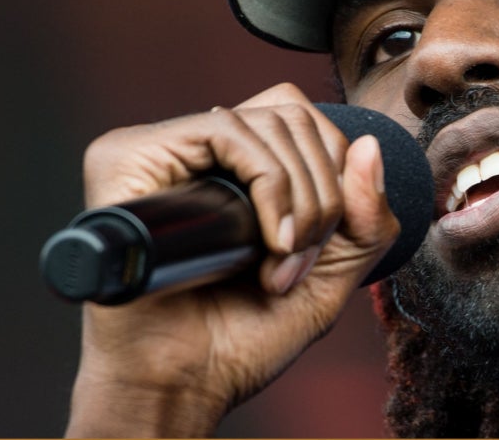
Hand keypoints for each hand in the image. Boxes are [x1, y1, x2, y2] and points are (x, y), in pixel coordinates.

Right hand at [66, 85, 400, 437]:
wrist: (181, 384)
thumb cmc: (238, 341)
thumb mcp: (327, 279)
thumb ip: (363, 219)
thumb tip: (368, 145)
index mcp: (229, 169)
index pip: (297, 119)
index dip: (332, 169)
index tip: (321, 243)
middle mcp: (192, 151)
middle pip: (291, 115)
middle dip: (322, 194)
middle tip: (298, 261)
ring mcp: (159, 149)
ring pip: (266, 121)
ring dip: (299, 199)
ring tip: (279, 263)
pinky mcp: (131, 155)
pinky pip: (226, 131)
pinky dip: (269, 183)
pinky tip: (267, 239)